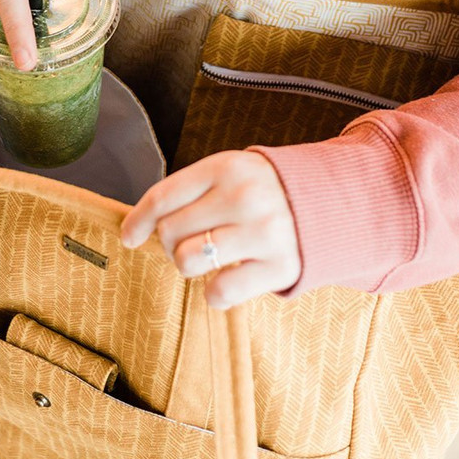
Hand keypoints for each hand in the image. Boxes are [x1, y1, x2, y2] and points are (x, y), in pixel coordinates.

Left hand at [120, 150, 301, 308]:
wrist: (329, 202)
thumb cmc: (263, 190)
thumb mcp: (231, 172)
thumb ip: (191, 191)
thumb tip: (138, 226)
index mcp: (227, 166)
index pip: (163, 196)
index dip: (139, 220)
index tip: (129, 236)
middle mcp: (244, 196)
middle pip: (170, 232)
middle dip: (169, 242)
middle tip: (189, 241)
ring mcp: (263, 232)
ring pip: (187, 260)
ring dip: (189, 265)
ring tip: (207, 257)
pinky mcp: (280, 266)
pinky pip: (220, 291)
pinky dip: (215, 293)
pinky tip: (226, 280)